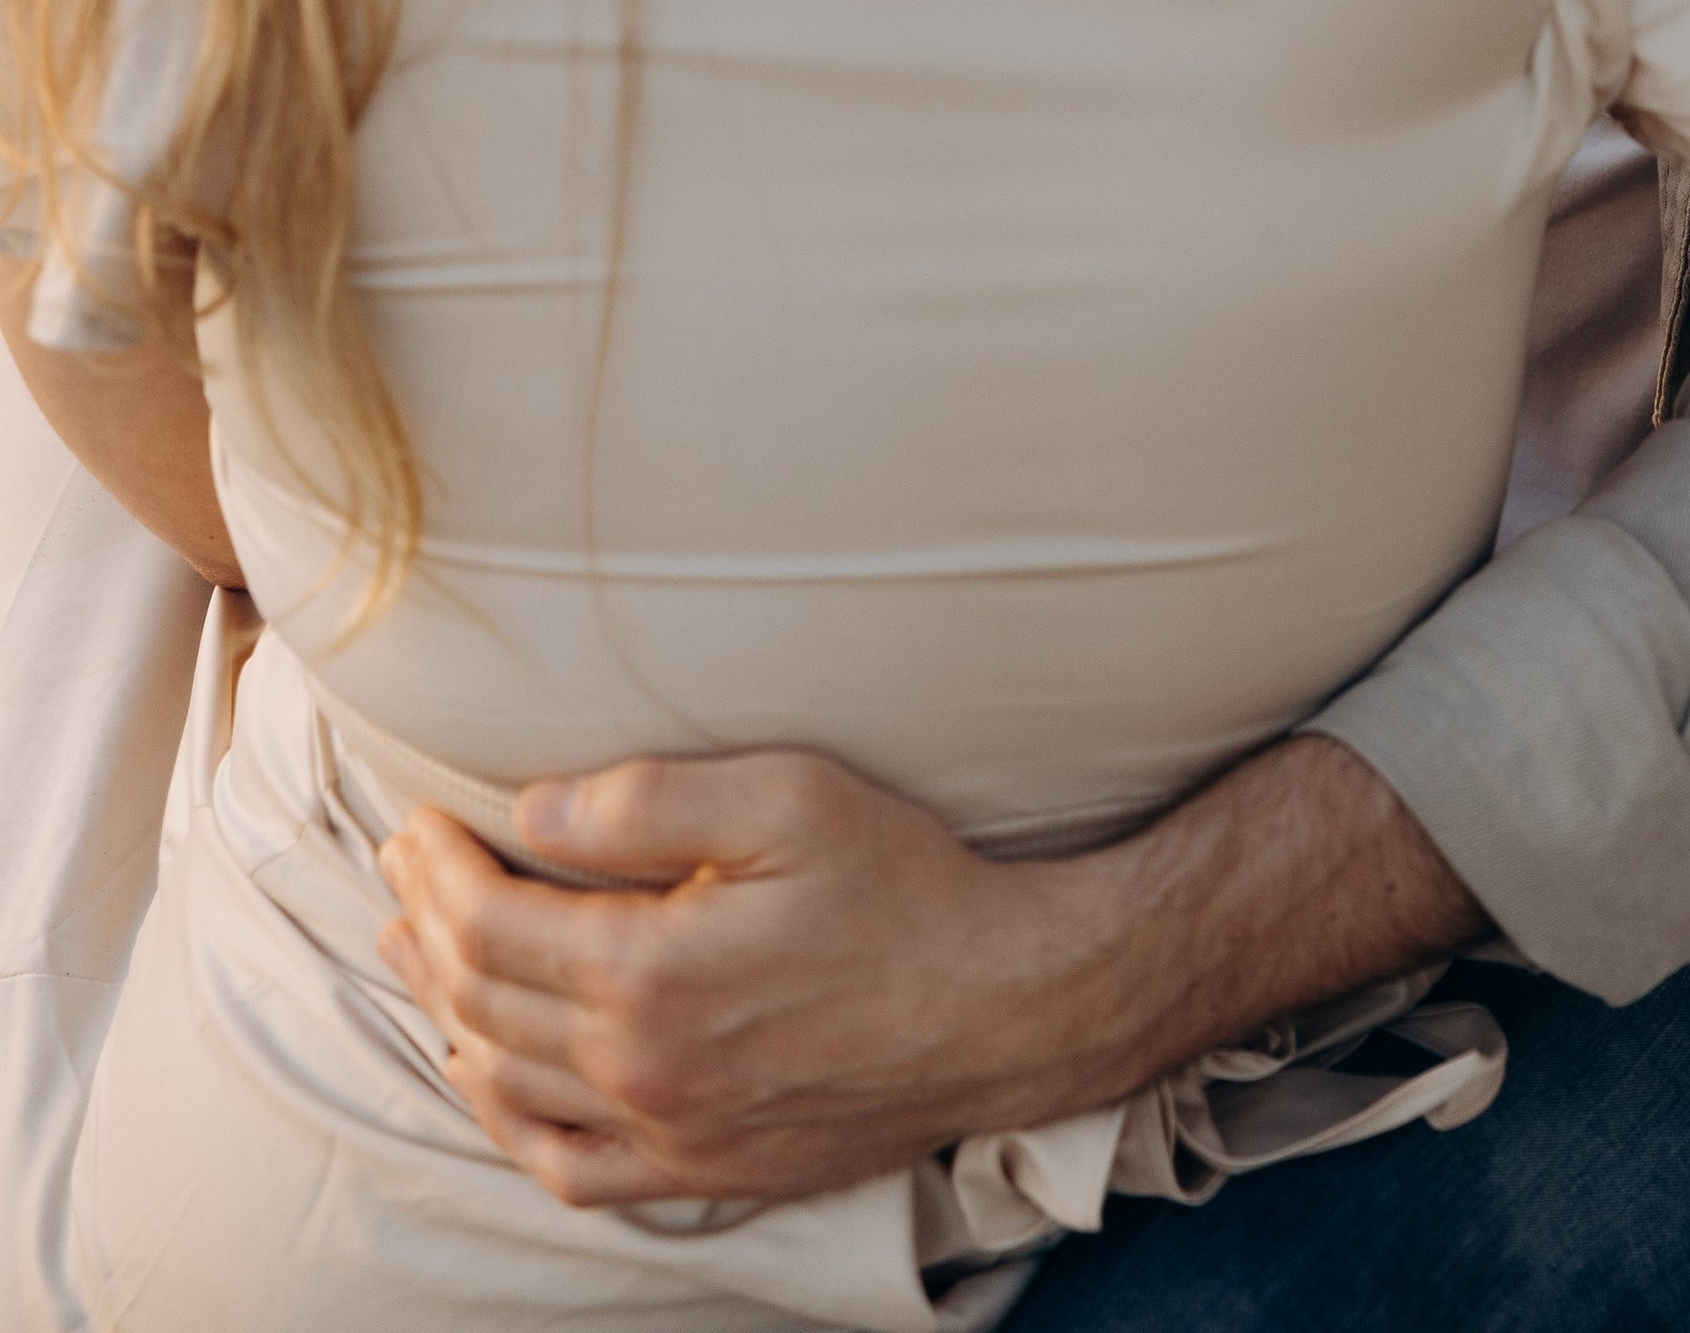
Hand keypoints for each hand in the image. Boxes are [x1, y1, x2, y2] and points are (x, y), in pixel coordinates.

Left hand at [377, 750, 1115, 1208]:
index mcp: (650, 975)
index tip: (415, 818)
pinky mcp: (706, 1170)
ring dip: (447, 1016)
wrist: (1004, 1007)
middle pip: (481, 1003)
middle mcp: (643, 1072)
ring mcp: (671, 1135)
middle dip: (427, 926)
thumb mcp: (788, 800)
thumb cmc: (904, 886)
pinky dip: (508, 1125)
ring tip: (420, 956)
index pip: (490, 926)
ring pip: (508, 1089)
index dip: (438, 869)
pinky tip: (493, 1078)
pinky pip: (569, 1171)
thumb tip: (531, 812)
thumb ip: (647, 803)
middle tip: (404, 867)